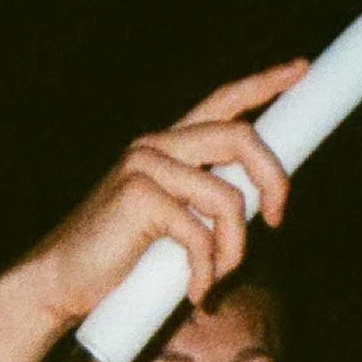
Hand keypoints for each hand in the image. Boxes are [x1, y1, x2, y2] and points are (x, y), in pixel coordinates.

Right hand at [0, 62, 309, 361]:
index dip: (263, 84)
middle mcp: (156, 144)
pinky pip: (201, 234)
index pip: (222, 102)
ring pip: (229, 197)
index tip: (299, 69)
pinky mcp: (138, 194)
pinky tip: (193, 292)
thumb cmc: (122, 259)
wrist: (62, 282)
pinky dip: (206, 271)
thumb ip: (210, 204)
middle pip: (241, 136)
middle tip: (277, 222)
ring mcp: (145, 165)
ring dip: (234, 250)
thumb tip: (266, 204)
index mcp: (168, 146)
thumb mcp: (176, 225)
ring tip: (214, 279)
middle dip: (275, 180)